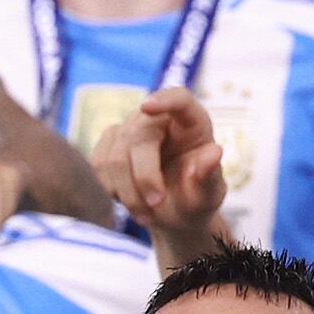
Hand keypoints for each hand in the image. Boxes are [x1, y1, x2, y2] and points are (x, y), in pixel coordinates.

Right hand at [86, 87, 226, 239]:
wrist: (174, 212)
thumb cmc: (196, 198)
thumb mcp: (209, 194)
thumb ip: (211, 175)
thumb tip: (214, 152)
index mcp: (191, 122)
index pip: (179, 98)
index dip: (164, 100)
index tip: (147, 106)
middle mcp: (158, 119)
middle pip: (137, 136)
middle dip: (143, 176)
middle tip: (155, 205)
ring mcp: (130, 130)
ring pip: (114, 156)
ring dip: (127, 192)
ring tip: (146, 215)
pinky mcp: (109, 145)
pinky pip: (99, 165)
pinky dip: (112, 189)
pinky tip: (129, 202)